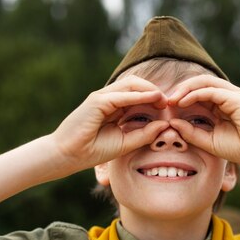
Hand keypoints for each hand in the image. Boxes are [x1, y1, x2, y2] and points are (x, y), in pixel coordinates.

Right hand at [51, 76, 169, 172]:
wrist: (68, 155)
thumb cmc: (93, 150)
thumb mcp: (125, 142)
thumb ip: (144, 134)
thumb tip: (164, 125)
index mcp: (114, 107)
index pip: (137, 95)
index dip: (154, 97)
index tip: (169, 107)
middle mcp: (108, 99)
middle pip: (136, 85)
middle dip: (154, 90)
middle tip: (170, 101)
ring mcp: (102, 97)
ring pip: (131, 85)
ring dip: (150, 89)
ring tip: (164, 98)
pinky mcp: (97, 101)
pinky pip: (122, 95)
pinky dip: (139, 95)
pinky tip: (154, 98)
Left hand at [167, 75, 239, 171]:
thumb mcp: (209, 142)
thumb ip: (191, 132)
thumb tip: (172, 122)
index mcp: (223, 104)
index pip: (199, 92)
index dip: (181, 97)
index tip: (166, 107)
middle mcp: (228, 96)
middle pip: (200, 83)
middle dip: (181, 89)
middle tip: (165, 100)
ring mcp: (234, 94)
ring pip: (204, 82)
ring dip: (185, 89)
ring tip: (171, 99)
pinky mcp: (236, 98)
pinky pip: (211, 90)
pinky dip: (194, 94)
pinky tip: (182, 102)